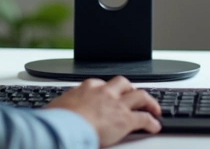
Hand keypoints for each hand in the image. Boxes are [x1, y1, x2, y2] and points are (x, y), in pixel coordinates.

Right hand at [44, 76, 161, 146]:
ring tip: (153, 108)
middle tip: (134, 95)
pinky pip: (144, 118)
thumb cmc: (57, 120)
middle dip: (130, 89)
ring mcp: (117, 104)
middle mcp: (104, 92)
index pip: (100, 83)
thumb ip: (61, 108)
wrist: (66, 126)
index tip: (108, 93)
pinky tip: (155, 126)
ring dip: (148, 101)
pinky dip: (152, 122)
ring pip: (139, 95)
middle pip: (123, 83)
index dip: (107, 89)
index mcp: (86, 88)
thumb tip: (54, 114)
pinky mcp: (125, 119)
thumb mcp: (56, 108)